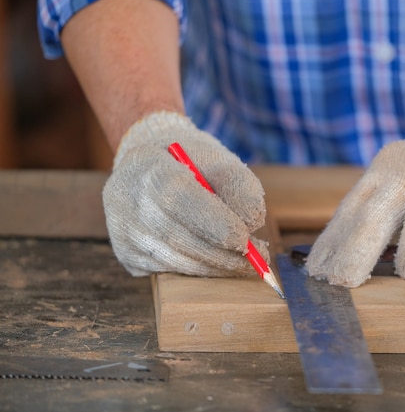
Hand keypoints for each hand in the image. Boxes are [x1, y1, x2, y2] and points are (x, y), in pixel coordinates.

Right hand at [103, 112, 267, 276]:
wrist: (146, 165)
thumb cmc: (188, 162)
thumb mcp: (217, 159)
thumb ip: (238, 184)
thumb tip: (253, 221)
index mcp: (149, 167)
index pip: (179, 199)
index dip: (213, 223)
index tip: (244, 239)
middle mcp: (127, 201)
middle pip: (177, 237)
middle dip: (221, 254)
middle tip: (256, 261)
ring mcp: (122, 230)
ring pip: (174, 260)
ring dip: (213, 266)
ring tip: (244, 263)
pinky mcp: (125, 254)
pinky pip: (166, 270)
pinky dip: (197, 269)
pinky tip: (216, 261)